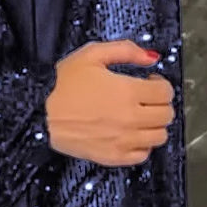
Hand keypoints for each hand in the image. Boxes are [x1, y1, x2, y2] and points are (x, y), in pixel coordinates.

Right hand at [46, 39, 174, 163]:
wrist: (40, 115)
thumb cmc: (64, 83)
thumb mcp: (91, 54)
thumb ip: (125, 50)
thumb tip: (152, 58)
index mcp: (128, 91)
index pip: (165, 92)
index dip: (160, 84)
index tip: (148, 82)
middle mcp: (131, 118)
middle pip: (166, 114)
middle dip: (159, 104)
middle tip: (146, 99)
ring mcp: (123, 141)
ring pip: (159, 136)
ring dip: (154, 125)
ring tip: (139, 117)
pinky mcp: (114, 157)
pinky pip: (143, 155)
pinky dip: (142, 145)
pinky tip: (130, 134)